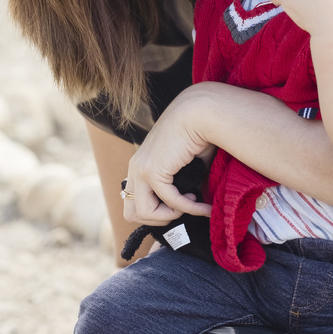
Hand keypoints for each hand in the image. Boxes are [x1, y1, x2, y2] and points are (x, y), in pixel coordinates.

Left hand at [123, 84, 215, 224]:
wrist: (199, 113)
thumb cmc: (197, 134)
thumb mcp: (184, 165)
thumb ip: (182, 185)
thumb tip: (193, 205)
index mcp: (139, 165)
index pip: (134, 202)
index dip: (156, 211)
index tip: (179, 204)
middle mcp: (135, 168)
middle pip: (131, 213)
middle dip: (157, 220)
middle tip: (179, 211)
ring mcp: (141, 169)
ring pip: (142, 214)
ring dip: (169, 217)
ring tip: (190, 205)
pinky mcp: (153, 170)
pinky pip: (169, 202)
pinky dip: (188, 209)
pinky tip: (201, 204)